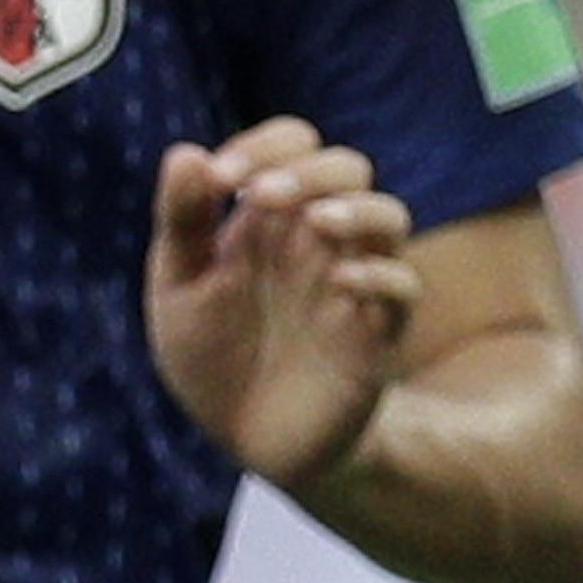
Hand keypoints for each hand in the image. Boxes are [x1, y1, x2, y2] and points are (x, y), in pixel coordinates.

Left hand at [147, 118, 417, 488]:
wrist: (244, 437)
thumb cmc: (211, 353)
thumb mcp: (179, 285)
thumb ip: (182, 220)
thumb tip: (187, 150)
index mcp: (267, 217)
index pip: (293, 144)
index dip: (265, 145)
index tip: (222, 179)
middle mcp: (316, 239)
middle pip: (347, 167)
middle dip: (309, 170)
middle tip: (260, 198)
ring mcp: (351, 281)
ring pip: (389, 216)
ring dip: (357, 208)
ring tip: (315, 221)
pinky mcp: (375, 333)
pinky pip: (403, 287)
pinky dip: (380, 275)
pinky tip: (341, 283)